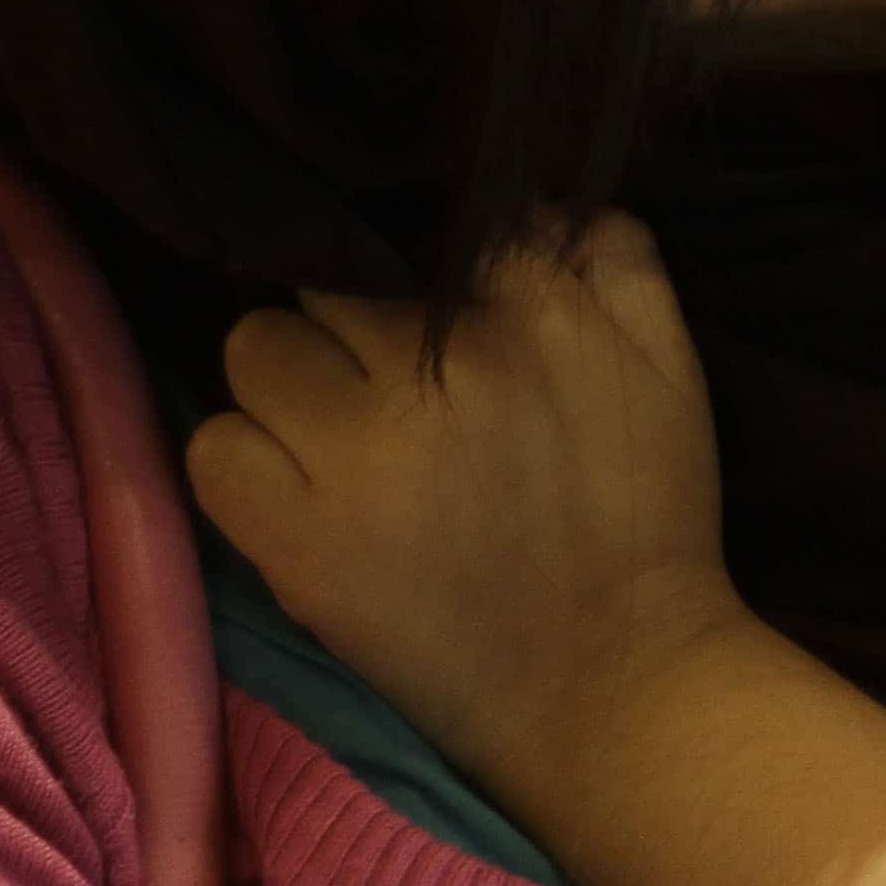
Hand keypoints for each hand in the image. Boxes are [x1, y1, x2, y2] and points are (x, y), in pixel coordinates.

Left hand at [185, 215, 745, 805]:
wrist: (618, 684)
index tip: (427, 314)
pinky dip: (244, 463)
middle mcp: (433, 361)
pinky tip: (293, 493)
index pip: (431, 228)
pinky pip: (213, 449)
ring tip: (327, 434)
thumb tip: (540, 201)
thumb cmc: (651, 520)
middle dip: (351, 325)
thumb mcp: (672, 364)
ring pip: (257, 346)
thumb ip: (619, 259)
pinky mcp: (299, 539)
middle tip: (380, 382)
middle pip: (330, 283)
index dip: (420, 270)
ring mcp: (355, 451)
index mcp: (531, 308)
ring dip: (287, 384)